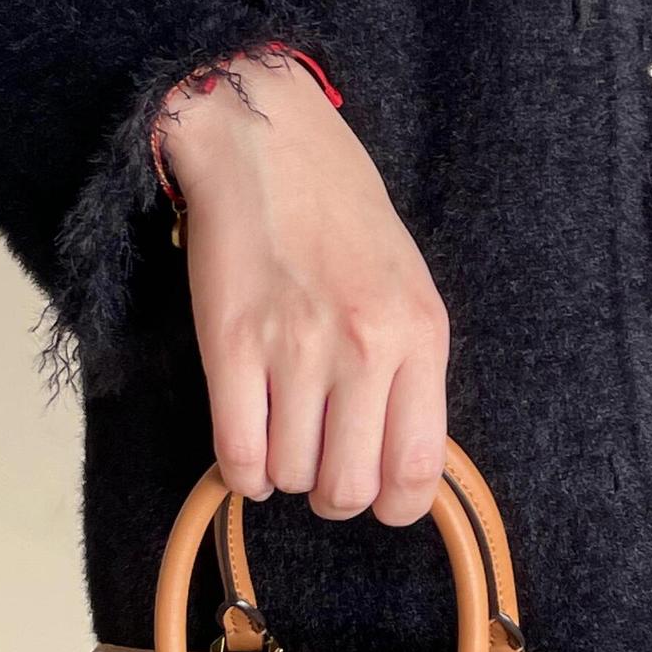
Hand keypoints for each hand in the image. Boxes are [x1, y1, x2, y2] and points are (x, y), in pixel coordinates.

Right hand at [161, 56, 449, 524]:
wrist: (269, 146)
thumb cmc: (344, 217)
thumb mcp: (410, 290)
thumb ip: (413, 372)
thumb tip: (399, 464)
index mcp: (420, 335)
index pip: (418, 469)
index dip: (397, 505)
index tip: (381, 498)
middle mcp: (365, 347)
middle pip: (350, 488)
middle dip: (336, 496)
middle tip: (326, 466)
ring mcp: (296, 348)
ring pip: (293, 476)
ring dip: (287, 473)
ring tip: (285, 435)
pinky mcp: (231, 345)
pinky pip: (237, 455)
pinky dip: (243, 473)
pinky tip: (249, 451)